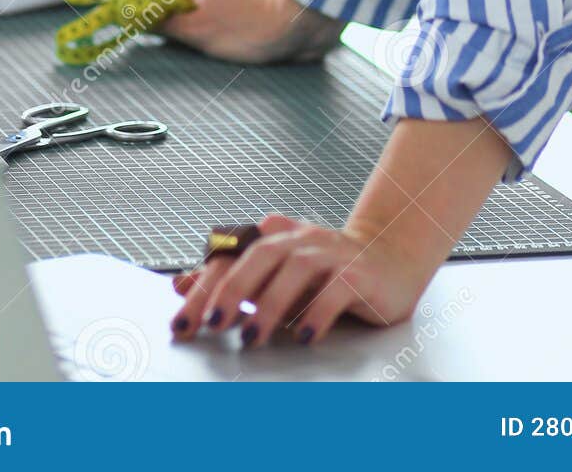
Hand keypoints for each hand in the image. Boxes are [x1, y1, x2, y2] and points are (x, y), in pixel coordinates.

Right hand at [153, 0, 343, 64]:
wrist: (296, 26)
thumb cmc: (245, 29)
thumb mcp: (197, 33)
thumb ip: (165, 25)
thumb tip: (140, 20)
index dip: (154, 18)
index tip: (155, 38)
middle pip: (181, 3)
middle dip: (182, 26)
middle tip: (191, 44)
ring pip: (202, 10)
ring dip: (203, 29)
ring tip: (216, 44)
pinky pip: (222, 13)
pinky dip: (221, 27)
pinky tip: (232, 39)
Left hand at [168, 212, 429, 348]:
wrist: (388, 258)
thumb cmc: (325, 270)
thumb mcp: (274, 273)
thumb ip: (231, 278)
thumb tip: (183, 285)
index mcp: (274, 235)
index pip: (231, 255)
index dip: (204, 288)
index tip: (184, 322)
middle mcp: (300, 239)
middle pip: (260, 255)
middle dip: (232, 290)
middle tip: (212, 324)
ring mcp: (331, 253)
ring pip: (296, 269)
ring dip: (271, 304)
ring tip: (252, 336)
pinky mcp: (358, 274)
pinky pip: (336, 289)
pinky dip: (317, 313)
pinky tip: (304, 336)